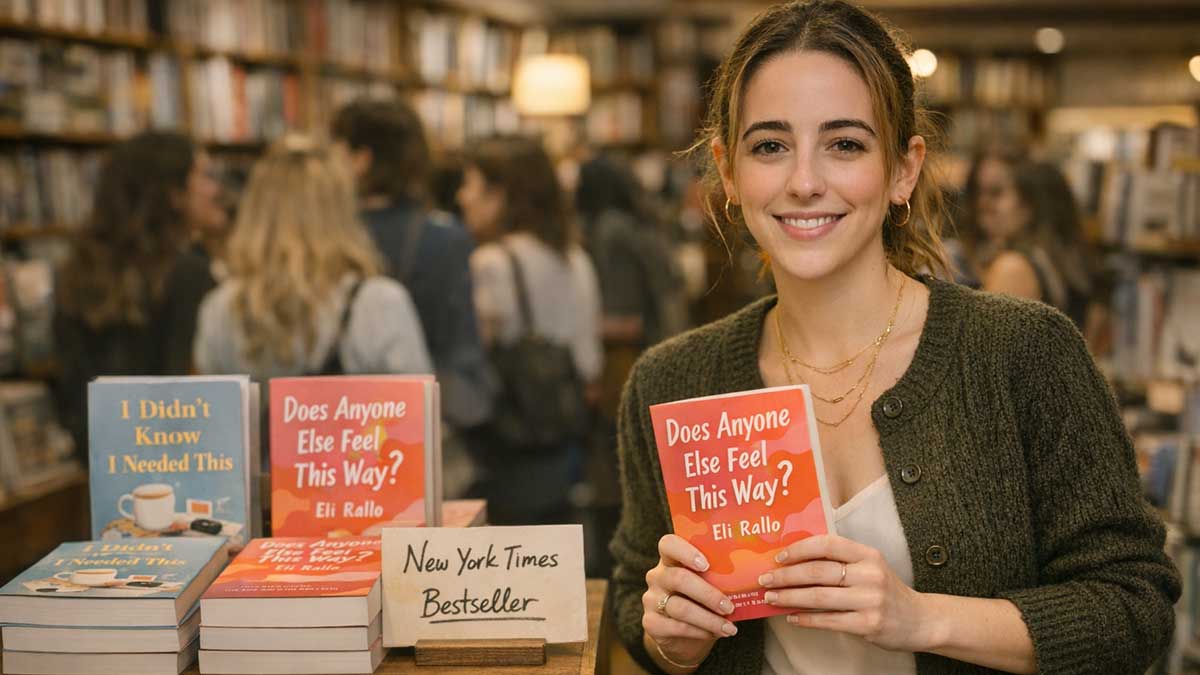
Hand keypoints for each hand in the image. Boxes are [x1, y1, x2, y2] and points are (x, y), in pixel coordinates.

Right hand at [642, 534, 737, 668]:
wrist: (682, 634)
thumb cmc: (700, 601)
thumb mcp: (707, 585)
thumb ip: (718, 577)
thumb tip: (749, 576)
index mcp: (671, 559)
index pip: (669, 544)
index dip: (686, 552)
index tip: (706, 564)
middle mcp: (657, 576)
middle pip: (679, 578)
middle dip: (708, 594)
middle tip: (729, 607)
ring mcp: (651, 600)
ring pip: (680, 607)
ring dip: (709, 619)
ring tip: (729, 627)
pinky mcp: (651, 623)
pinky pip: (677, 627)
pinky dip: (700, 631)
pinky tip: (715, 634)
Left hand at [761, 534, 934, 651]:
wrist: (921, 620)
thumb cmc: (886, 590)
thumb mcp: (870, 566)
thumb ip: (841, 561)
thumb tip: (794, 561)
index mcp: (868, 554)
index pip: (827, 544)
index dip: (799, 548)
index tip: (778, 556)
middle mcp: (870, 574)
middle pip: (818, 572)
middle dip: (786, 576)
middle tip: (765, 580)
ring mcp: (870, 600)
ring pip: (819, 597)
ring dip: (790, 597)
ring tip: (771, 598)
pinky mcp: (868, 624)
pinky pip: (829, 621)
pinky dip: (806, 619)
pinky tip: (792, 617)